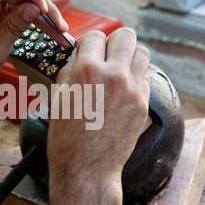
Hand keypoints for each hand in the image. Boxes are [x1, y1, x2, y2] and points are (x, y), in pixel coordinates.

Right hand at [47, 28, 149, 204]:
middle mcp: (114, 75)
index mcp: (87, 70)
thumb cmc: (66, 137)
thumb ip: (70, 69)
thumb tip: (79, 54)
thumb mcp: (59, 97)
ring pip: (142, 52)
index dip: (89, 43)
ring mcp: (133, 89)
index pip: (95, 36)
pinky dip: (135, 77)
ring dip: (129, 56)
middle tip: (106, 54)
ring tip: (118, 69)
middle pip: (126, 35)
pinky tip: (122, 90)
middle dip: (114, 42)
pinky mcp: (143, 104)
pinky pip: (144, 77)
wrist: (87, 168)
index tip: (88, 51)